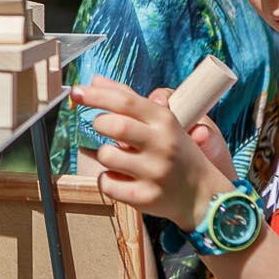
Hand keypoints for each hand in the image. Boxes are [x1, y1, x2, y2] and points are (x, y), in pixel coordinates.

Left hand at [69, 76, 224, 228]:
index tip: (76, 92)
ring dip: (104, 155)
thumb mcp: (161, 121)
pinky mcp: (146, 197)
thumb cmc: (175, 151)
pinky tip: (120, 178)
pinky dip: (107, 180)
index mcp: (165, 121)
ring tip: (119, 158)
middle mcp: (162, 145)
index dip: (96, 94)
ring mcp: (155, 172)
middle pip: (115, 126)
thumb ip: (129, 99)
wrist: (202, 193)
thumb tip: (95, 80)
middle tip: (102, 127)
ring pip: (107, 156)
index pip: (126, 100)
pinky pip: (107, 184)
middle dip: (99, 124)